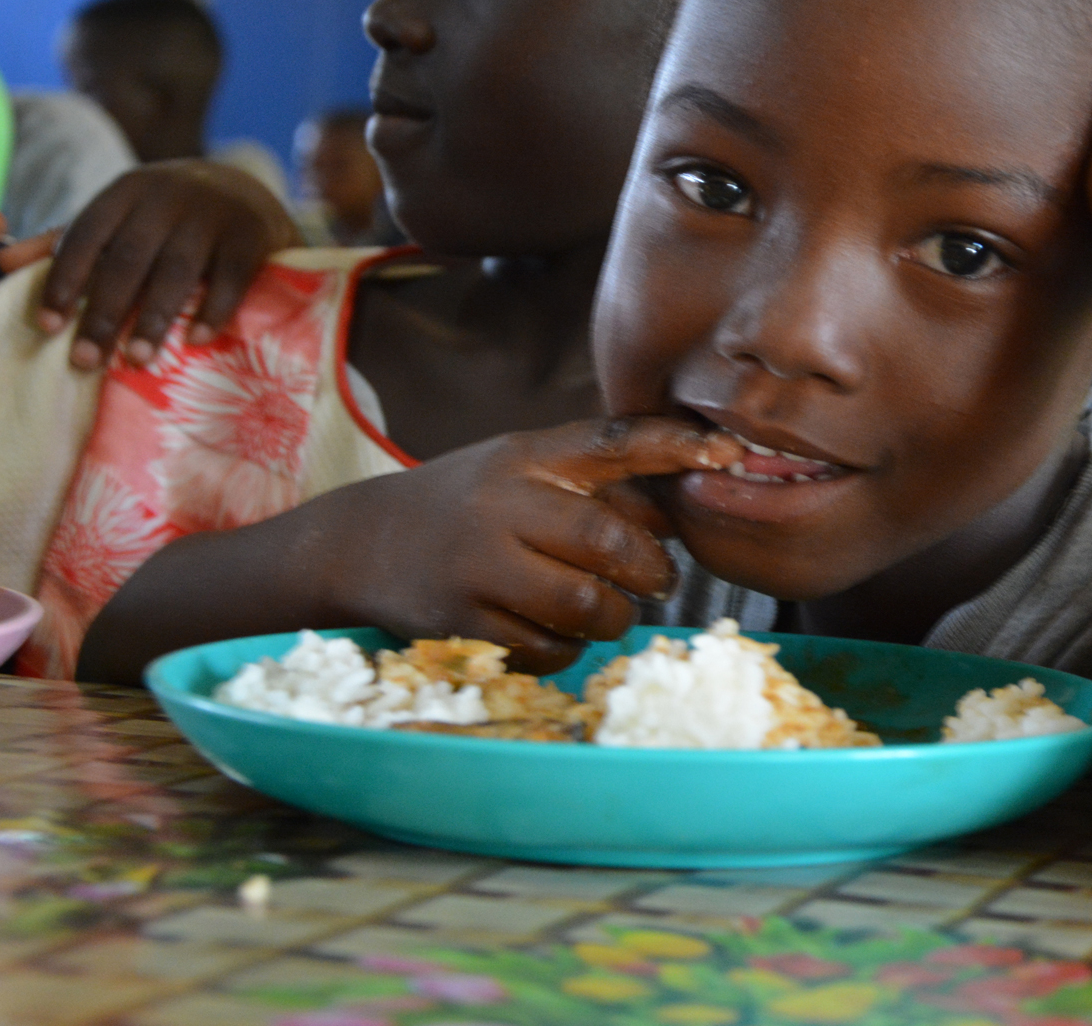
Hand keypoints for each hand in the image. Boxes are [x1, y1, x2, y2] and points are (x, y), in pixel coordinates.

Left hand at [32, 160, 300, 369]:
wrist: (246, 191)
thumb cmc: (169, 218)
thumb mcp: (121, 220)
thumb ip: (70, 244)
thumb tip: (3, 264)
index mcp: (126, 191)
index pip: (86, 235)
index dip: (63, 280)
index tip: (47, 325)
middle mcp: (167, 196)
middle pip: (128, 259)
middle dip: (103, 312)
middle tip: (85, 360)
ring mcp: (212, 213)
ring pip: (176, 270)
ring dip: (153, 318)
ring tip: (136, 360)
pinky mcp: (252, 234)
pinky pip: (231, 276)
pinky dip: (214, 309)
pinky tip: (197, 340)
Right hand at [307, 417, 742, 672]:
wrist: (360, 543)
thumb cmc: (468, 504)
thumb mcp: (522, 467)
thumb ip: (597, 480)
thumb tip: (695, 493)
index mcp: (525, 457)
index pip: (613, 442)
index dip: (677, 447)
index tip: (731, 454)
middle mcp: (501, 505)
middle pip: (609, 541)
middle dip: (651, 569)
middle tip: (659, 580)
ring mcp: (479, 567)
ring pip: (586, 606)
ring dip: (615, 616)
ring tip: (609, 609)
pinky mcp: (463, 625)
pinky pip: (549, 650)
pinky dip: (568, 648)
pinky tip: (557, 631)